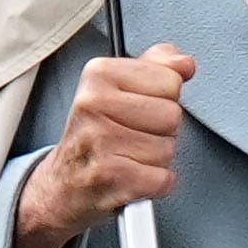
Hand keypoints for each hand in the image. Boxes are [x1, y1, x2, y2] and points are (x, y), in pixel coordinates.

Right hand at [15, 46, 195, 247]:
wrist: (61, 184)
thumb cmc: (94, 134)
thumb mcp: (119, 89)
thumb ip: (157, 67)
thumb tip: (185, 63)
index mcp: (99, 75)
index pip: (171, 81)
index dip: (164, 98)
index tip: (138, 108)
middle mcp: (94, 104)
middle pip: (172, 115)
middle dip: (161, 130)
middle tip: (132, 136)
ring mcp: (101, 140)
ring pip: (169, 148)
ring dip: (156, 159)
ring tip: (128, 156)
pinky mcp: (111, 175)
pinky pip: (164, 178)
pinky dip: (155, 184)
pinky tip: (131, 176)